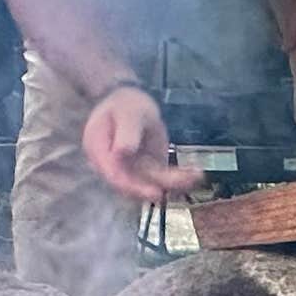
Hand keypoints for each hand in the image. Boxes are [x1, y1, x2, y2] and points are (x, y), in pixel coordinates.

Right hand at [80, 84, 203, 202]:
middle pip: (133, 183)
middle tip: (176, 186)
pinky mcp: (148, 170)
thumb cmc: (125, 104)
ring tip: (195, 175)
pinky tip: (196, 173)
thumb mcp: (127, 112)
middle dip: (158, 188)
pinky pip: (163, 178)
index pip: (113, 174)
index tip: (153, 191)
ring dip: (174, 183)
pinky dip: (180, 178)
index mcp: (99, 150)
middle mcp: (113, 166)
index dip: (132, 186)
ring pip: (152, 183)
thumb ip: (126, 132)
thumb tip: (121, 153)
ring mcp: (131, 170)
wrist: (132, 104)